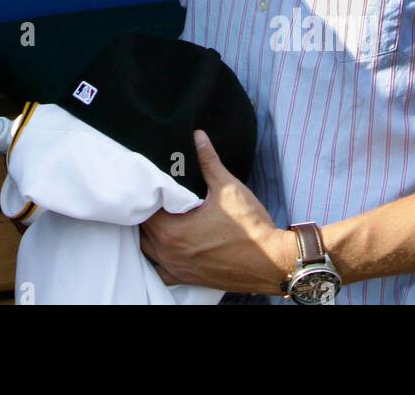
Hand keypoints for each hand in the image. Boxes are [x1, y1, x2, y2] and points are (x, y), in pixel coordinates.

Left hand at [138, 129, 292, 293]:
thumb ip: (208, 161)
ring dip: (150, 233)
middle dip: (147, 212)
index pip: (145, 209)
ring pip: (148, 249)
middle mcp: (168, 253)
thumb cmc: (250, 226)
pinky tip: (168, 246)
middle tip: (157, 196)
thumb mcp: (228, 188)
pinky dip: (159, 258)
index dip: (147, 194)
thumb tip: (198, 136)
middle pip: (143, 229)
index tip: (153, 182)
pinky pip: (161, 271)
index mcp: (172, 231)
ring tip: (161, 216)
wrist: (272, 261)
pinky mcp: (187, 279)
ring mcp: (176, 269)